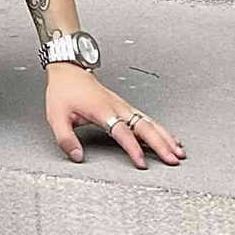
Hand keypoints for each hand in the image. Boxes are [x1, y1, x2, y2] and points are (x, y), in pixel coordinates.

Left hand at [44, 66, 186, 168]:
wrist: (68, 70)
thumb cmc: (64, 91)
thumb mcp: (56, 116)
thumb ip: (66, 139)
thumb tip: (77, 157)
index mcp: (102, 110)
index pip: (122, 132)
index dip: (133, 148)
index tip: (142, 163)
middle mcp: (117, 107)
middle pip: (144, 127)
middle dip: (160, 144)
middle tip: (173, 160)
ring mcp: (124, 106)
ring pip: (150, 122)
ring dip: (165, 138)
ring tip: (178, 153)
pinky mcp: (125, 106)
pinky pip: (147, 119)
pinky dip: (161, 130)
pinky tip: (170, 139)